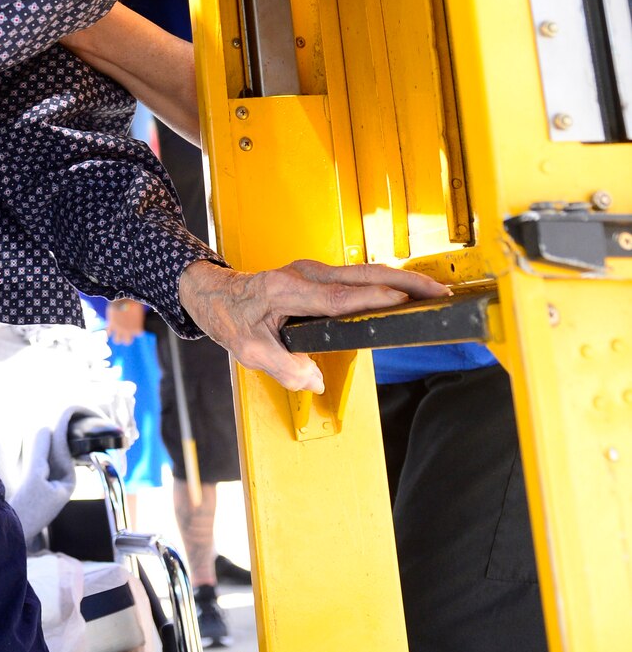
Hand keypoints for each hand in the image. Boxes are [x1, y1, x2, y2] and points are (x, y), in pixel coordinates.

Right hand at [106, 297, 145, 344]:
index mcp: (137, 328)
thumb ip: (137, 318)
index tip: (134, 325)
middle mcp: (128, 331)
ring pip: (117, 341)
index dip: (135, 330)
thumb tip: (135, 319)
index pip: (138, 333)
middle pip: (128, 342)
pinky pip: (108, 333)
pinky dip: (109, 331)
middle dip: (126, 338)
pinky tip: (110, 327)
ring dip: (117, 337)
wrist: (122, 298)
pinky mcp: (111, 325)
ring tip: (116, 332)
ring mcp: (119, 329)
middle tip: (125, 332)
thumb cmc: (133, 302)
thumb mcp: (138, 311)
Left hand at [178, 257, 449, 392]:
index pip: (339, 296)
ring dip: (400, 278)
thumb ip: (284, 368)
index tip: (404, 302)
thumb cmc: (229, 316)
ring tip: (433, 291)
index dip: (373, 299)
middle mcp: (305, 274)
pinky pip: (358, 276)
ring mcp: (314, 271)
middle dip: (404, 281)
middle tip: (438, 291)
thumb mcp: (248, 351)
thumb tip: (316, 380)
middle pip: (363, 274)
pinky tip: (405, 289)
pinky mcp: (319, 275)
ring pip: (365, 271)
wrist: (214, 291)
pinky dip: (386, 280)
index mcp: (287, 290)